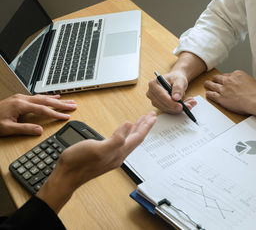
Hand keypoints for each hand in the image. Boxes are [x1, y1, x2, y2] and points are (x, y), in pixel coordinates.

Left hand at [0, 94, 76, 135]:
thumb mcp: (7, 128)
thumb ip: (24, 129)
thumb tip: (39, 130)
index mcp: (20, 105)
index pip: (43, 109)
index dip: (56, 114)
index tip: (66, 117)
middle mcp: (22, 99)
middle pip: (46, 100)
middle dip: (61, 104)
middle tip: (73, 106)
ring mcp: (21, 98)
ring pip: (43, 97)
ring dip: (57, 99)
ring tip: (68, 101)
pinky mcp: (19, 99)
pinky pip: (38, 96)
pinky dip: (48, 97)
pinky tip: (54, 96)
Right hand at [37, 112, 156, 212]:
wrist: (66, 176)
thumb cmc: (79, 163)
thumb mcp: (99, 148)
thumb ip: (117, 138)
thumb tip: (129, 124)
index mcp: (119, 152)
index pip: (138, 137)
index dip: (146, 125)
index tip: (153, 116)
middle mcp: (119, 154)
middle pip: (136, 138)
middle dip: (144, 126)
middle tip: (151, 116)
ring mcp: (112, 155)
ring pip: (129, 140)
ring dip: (136, 129)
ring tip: (141, 121)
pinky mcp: (104, 155)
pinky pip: (121, 142)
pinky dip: (126, 133)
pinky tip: (123, 132)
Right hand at [146, 70, 196, 112]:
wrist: (175, 80)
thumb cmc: (176, 78)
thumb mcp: (179, 80)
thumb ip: (178, 88)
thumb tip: (176, 98)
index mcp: (153, 84)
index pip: (161, 96)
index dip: (171, 102)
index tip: (180, 106)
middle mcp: (151, 93)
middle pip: (163, 104)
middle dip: (176, 107)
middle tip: (188, 106)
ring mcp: (154, 100)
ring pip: (166, 109)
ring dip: (178, 109)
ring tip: (190, 104)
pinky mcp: (159, 105)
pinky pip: (168, 110)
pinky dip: (178, 109)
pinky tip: (186, 106)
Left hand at [204, 70, 255, 114]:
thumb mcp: (250, 81)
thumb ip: (243, 81)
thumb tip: (243, 84)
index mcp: (237, 75)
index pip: (227, 75)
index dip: (225, 78)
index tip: (224, 79)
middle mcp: (229, 80)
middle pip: (218, 78)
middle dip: (215, 79)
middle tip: (213, 79)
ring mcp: (224, 89)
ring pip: (212, 85)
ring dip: (208, 84)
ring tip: (206, 84)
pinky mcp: (221, 98)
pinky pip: (212, 95)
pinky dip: (209, 94)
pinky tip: (207, 94)